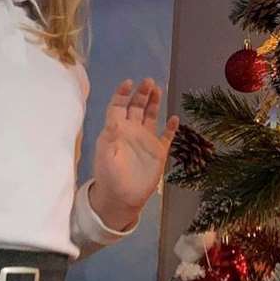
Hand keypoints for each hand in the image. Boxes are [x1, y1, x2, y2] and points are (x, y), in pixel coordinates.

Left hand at [88, 78, 178, 228]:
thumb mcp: (105, 156)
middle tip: (148, 82)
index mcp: (116, 130)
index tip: (129, 82)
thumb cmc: (109, 176)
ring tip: (157, 89)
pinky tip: (174, 118)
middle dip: (141, 93)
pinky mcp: (158, 152)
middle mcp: (131, 131)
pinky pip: (166, 136)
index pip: (118, 106)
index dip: (123, 94)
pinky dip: (171, 128)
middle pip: (136, 107)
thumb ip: (110, 137)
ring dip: (153, 103)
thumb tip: (114, 118)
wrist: (121, 198)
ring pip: (150, 116)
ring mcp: (145, 140)